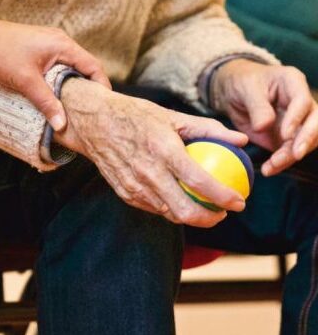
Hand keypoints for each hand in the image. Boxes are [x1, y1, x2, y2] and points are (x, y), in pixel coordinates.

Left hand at [0, 19, 110, 130]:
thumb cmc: (1, 53)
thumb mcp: (26, 81)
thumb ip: (47, 103)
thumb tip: (62, 125)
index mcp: (63, 45)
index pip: (93, 66)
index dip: (102, 86)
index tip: (104, 105)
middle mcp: (61, 41)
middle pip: (86, 66)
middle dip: (91, 87)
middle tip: (92, 108)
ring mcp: (52, 43)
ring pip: (73, 66)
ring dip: (76, 83)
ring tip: (77, 104)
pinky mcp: (42, 47)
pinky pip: (62, 64)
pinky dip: (64, 78)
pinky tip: (59, 92)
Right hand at [55, 79, 248, 227]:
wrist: (94, 122)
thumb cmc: (135, 115)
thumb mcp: (172, 115)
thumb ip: (209, 129)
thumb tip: (240, 140)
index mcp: (163, 149)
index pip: (199, 181)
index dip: (224, 197)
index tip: (239, 201)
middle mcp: (148, 172)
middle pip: (184, 211)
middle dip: (210, 219)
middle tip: (222, 212)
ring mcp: (134, 186)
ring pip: (169, 214)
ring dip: (191, 216)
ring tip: (204, 207)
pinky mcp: (125, 193)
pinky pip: (153, 208)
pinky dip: (170, 208)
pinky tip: (178, 198)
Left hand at [212, 60, 317, 175]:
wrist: (233, 93)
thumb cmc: (242, 83)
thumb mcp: (246, 89)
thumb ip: (257, 107)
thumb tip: (264, 126)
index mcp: (293, 83)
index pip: (303, 101)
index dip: (296, 118)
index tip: (285, 133)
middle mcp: (301, 103)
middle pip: (315, 122)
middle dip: (306, 140)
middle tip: (295, 154)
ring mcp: (297, 121)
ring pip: (304, 141)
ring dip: (291, 156)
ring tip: (272, 165)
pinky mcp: (287, 138)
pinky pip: (289, 152)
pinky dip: (281, 163)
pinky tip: (269, 169)